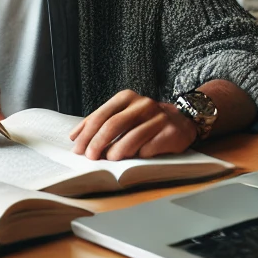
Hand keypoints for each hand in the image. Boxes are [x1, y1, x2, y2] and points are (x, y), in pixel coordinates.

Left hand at [68, 90, 197, 160]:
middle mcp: (142, 104)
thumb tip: (75, 137)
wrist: (182, 119)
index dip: (87, 132)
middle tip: (90, 157)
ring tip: (109, 159)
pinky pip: (150, 147)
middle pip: (114, 124)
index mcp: (126, 97)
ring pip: (132, 137)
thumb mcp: (123, 113)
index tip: (77, 147)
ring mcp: (158, 118)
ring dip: (117, 151)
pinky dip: (138, 155)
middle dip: (98, 142)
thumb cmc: (145, 119)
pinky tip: (133, 160)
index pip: (101, 115)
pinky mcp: (170, 132)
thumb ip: (101, 122)